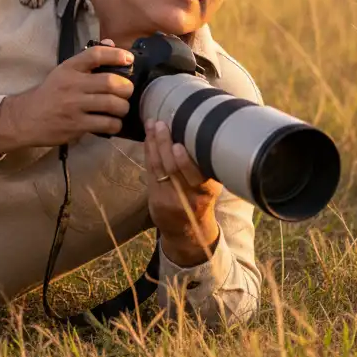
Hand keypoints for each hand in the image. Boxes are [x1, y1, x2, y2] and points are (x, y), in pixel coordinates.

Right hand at [0, 39, 133, 154]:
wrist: (26, 118)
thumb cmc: (50, 93)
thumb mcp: (64, 72)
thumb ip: (88, 59)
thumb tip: (111, 43)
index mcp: (69, 68)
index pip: (96, 54)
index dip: (117, 54)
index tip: (129, 59)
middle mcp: (72, 85)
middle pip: (111, 82)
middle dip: (127, 88)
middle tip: (126, 92)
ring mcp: (74, 106)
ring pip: (113, 105)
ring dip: (123, 108)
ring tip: (120, 109)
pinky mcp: (76, 125)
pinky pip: (107, 124)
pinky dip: (115, 124)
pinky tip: (112, 123)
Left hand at [145, 120, 221, 265]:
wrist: (186, 232)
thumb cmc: (200, 200)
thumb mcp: (208, 187)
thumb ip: (201, 166)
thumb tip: (192, 130)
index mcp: (207, 191)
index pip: (197, 175)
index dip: (185, 161)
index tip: (178, 144)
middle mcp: (188, 196)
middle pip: (173, 169)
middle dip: (165, 144)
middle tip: (161, 124)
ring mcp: (170, 198)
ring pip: (159, 168)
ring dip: (153, 144)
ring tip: (152, 124)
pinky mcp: (156, 198)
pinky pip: (150, 172)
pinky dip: (148, 153)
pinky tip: (148, 138)